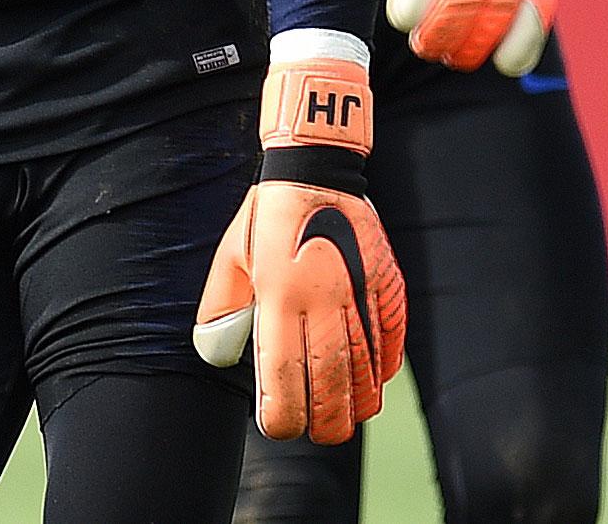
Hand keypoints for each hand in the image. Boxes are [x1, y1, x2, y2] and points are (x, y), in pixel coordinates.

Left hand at [193, 46, 404, 442]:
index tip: (279, 428)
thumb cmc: (264, 220)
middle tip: (320, 435)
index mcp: (279, 294)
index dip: (284, 410)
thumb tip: (216, 355)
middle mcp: (323, 299)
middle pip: (331, 380)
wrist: (315, 173)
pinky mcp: (387, 288)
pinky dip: (383, 369)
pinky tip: (373, 384)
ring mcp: (360, 294)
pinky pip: (391, 340)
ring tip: (347, 420)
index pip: (284, 370)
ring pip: (367, 367)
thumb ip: (222, 309)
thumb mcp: (230, 258)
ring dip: (358, 402)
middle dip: (327, 419)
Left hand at [387, 0, 571, 74]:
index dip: (414, 2)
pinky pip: (539, 17)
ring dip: (476, 44)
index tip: (404, 20)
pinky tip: (505, 62)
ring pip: (501, 13)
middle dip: (442, 31)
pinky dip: (524, 44)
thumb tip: (406, 12)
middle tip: (425, 46)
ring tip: (454, 57)